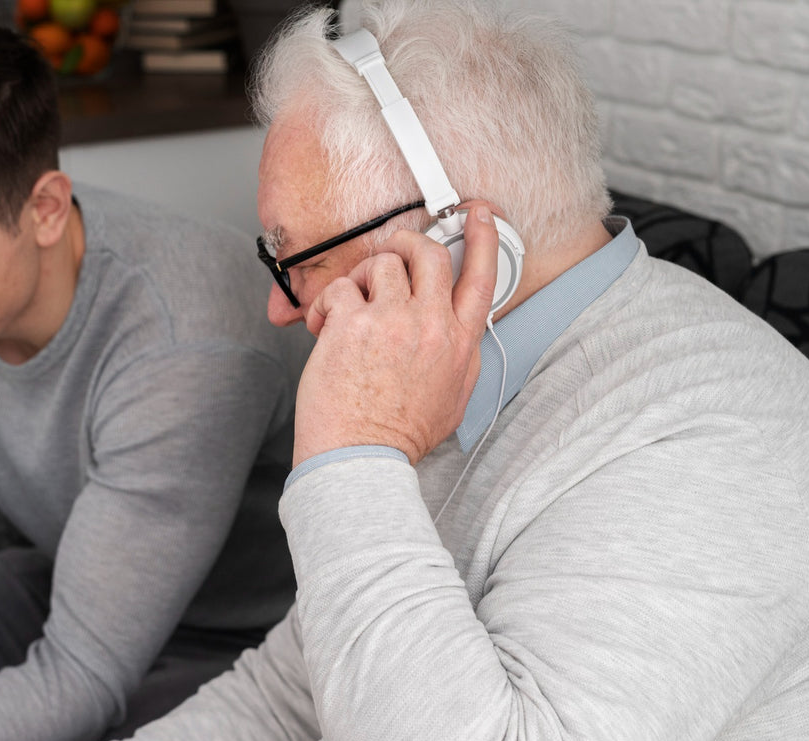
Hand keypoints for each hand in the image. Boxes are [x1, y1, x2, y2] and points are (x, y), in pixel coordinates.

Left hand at [296, 203, 500, 465]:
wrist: (362, 457)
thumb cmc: (398, 435)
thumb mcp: (452, 398)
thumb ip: (456, 357)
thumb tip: (452, 332)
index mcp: (460, 344)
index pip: (483, 276)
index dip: (484, 237)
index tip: (479, 214)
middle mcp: (432, 326)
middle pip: (429, 253)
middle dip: (407, 242)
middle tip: (390, 251)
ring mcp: (394, 321)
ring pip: (383, 262)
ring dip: (363, 277)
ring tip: (350, 308)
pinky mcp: (354, 324)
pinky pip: (342, 288)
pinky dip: (328, 303)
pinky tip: (324, 328)